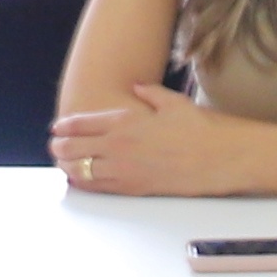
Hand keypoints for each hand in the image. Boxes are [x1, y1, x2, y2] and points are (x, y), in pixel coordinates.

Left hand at [50, 78, 226, 197]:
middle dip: (59, 147)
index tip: (57, 128)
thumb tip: (137, 87)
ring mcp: (124, 169)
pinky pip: (97, 188)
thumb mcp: (173, 102)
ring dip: (66, 166)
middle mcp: (118, 145)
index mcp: (125, 121)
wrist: (220, 158)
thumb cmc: (200, 130)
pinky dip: (83, 183)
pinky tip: (79, 180)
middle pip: (71, 148)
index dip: (63, 126)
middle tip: (56, 146)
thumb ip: (149, 93)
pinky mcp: (133, 189)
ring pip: (78, 170)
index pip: (79, 123)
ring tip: (63, 163)